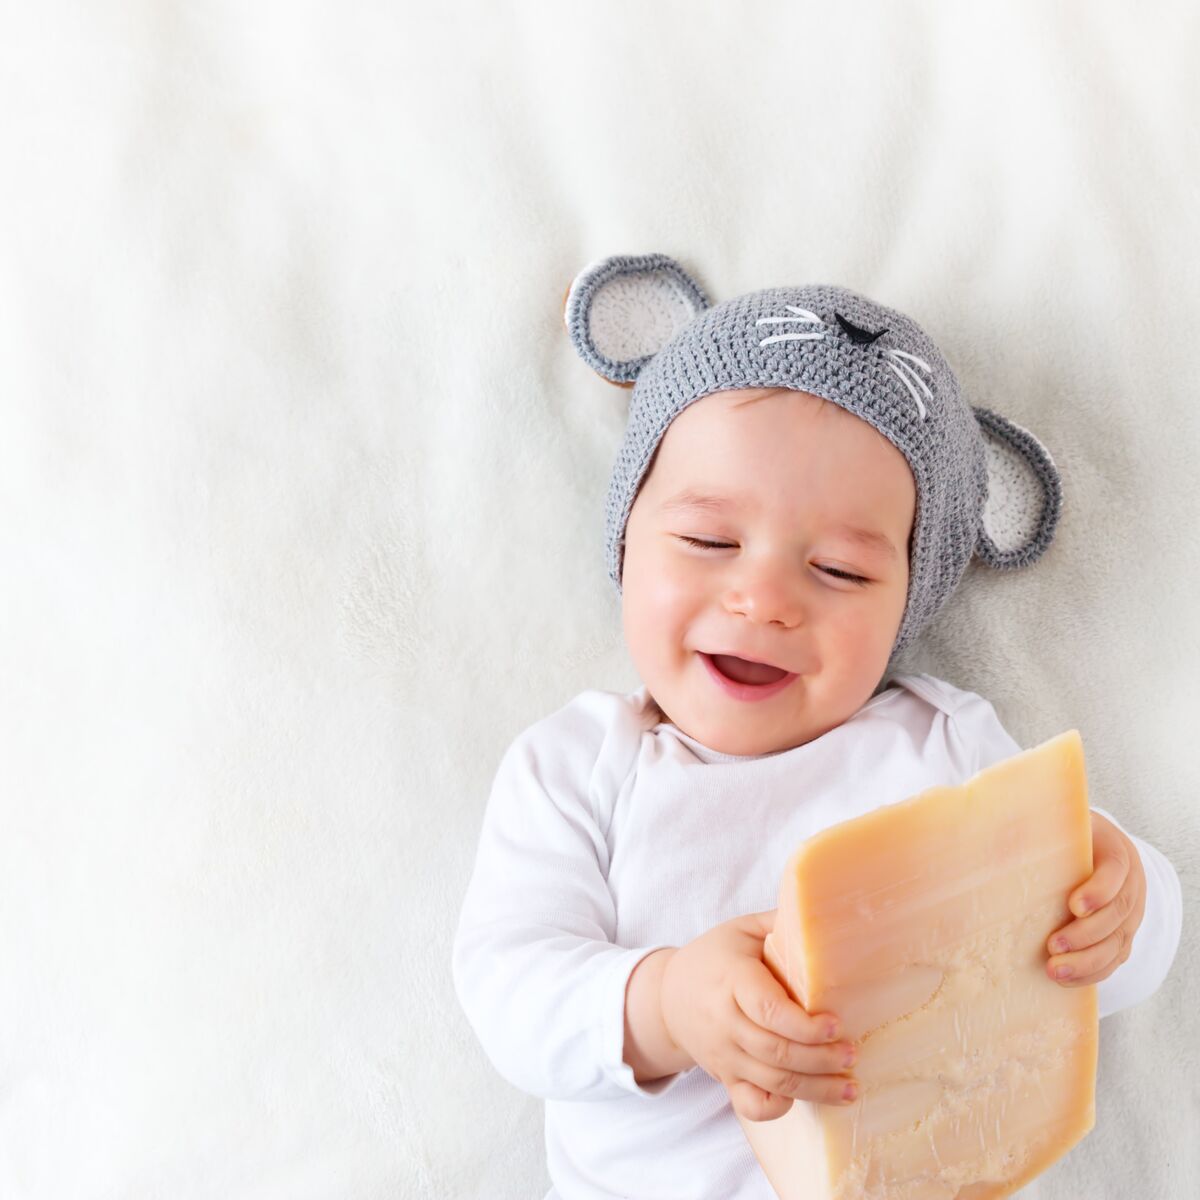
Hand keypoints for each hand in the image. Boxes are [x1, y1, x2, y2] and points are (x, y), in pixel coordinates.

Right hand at [659, 909, 858, 1122]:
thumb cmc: (713, 957)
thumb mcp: (741, 930)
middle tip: (852, 1054)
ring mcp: (724, 1054)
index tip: (835, 1024)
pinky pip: (751, 1105)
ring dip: (815, 1088)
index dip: (803, 1025)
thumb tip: (823, 908)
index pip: (767, 1010)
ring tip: (849, 1086)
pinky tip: (805, 1100)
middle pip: (775, 1052)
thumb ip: (779, 922)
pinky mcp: (725, 1078)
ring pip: (772, 1081)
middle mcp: (725, 1022)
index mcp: (732, 980)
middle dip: (820, 1059)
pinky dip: (778, 1108)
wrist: (666, 997)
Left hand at [1045, 811, 1145, 986]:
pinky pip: (1115, 958)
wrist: (1093, 849)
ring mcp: (1131, 911)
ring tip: (1055, 969)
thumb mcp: (1053, 822)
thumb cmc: (1061, 834)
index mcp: (1114, 849)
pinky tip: (1066, 978)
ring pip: (1118, 941)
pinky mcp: (1123, 934)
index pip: (1116, 869)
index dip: (1099, 890)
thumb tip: (993, 836)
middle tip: (1053, 945)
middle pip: (1119, 912)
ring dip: (1088, 961)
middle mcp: (1130, 883)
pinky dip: (1092, 972)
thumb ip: (1028, 826)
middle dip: (1087, 934)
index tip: (1074, 905)